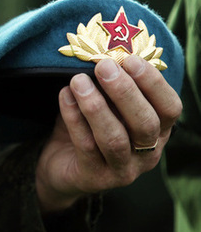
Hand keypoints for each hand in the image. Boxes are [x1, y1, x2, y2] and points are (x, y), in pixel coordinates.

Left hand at [35, 55, 181, 212]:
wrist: (61, 166)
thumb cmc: (89, 127)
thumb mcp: (105, 104)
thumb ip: (110, 85)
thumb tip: (105, 53)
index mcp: (158, 131)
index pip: (170, 108)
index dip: (154, 84)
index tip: (130, 59)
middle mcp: (147, 154)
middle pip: (145, 124)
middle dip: (124, 92)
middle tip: (102, 66)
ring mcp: (122, 170)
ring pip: (115, 139)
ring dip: (95, 106)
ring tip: (77, 81)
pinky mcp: (94, 178)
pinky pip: (86, 147)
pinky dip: (74, 118)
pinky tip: (64, 96)